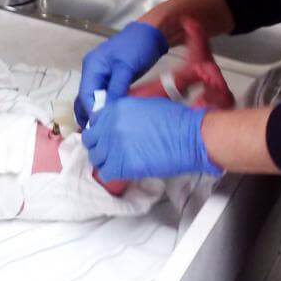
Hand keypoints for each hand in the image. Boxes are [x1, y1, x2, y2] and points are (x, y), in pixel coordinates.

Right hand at [75, 22, 167, 128]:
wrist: (151, 34)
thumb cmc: (137, 47)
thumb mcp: (127, 67)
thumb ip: (116, 88)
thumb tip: (108, 111)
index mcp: (92, 66)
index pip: (86, 94)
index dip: (91, 111)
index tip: (99, 127)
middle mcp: (92, 71)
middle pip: (85, 97)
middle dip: (89, 114)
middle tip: (96, 133)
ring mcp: (101, 74)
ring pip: (93, 97)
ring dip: (95, 111)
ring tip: (100, 130)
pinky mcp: (110, 78)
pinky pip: (103, 95)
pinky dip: (105, 106)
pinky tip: (109, 118)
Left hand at [81, 97, 222, 180]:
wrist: (189, 137)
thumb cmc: (176, 120)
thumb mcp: (146, 105)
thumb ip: (127, 113)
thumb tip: (120, 123)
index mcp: (117, 108)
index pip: (95, 121)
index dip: (101, 130)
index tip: (107, 136)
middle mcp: (111, 125)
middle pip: (91, 140)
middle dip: (99, 146)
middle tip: (110, 151)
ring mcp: (115, 146)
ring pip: (96, 158)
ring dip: (105, 161)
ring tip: (118, 163)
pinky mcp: (122, 165)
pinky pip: (105, 173)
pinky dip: (112, 174)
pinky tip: (123, 172)